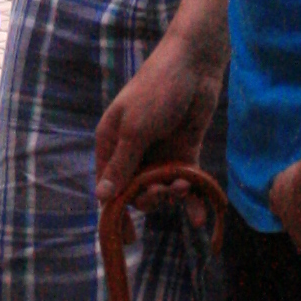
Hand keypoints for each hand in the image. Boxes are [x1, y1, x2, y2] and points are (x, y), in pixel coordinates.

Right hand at [95, 27, 222, 208]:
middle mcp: (133, 150)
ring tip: (183, 187)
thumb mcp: (135, 130)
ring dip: (171, 195)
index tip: (127, 234)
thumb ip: (121, 165)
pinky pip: (185, 182)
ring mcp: (159, 151)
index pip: (108, 185)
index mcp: (111, 142)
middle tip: (164, 190)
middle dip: (149, 198)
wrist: (194, 65)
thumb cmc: (156, 90)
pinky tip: (200, 217)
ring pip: (161, 189)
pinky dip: (191, 198)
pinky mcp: (184, 151)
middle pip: (135, 191)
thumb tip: (101, 197)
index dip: (115, 210)